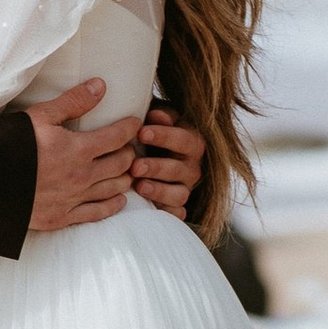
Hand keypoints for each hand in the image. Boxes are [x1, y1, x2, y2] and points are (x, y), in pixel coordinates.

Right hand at [25, 79, 141, 231]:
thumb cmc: (10, 145)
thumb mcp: (40, 116)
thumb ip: (73, 102)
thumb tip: (100, 86)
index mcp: (78, 149)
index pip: (117, 137)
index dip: (129, 128)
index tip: (135, 122)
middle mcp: (81, 176)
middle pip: (120, 164)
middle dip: (129, 153)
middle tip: (129, 146)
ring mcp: (73, 199)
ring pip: (114, 188)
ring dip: (125, 178)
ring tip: (127, 170)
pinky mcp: (62, 217)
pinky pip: (97, 213)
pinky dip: (113, 205)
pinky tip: (119, 200)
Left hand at [131, 106, 204, 222]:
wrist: (157, 157)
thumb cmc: (153, 133)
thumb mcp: (158, 120)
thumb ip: (160, 116)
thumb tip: (156, 114)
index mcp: (191, 141)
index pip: (183, 139)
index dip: (164, 136)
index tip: (141, 133)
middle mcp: (192, 167)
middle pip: (179, 169)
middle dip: (156, 167)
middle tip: (135, 166)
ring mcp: (186, 188)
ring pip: (179, 194)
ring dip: (159, 191)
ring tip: (139, 186)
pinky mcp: (178, 206)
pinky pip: (177, 214)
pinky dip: (165, 212)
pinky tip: (148, 207)